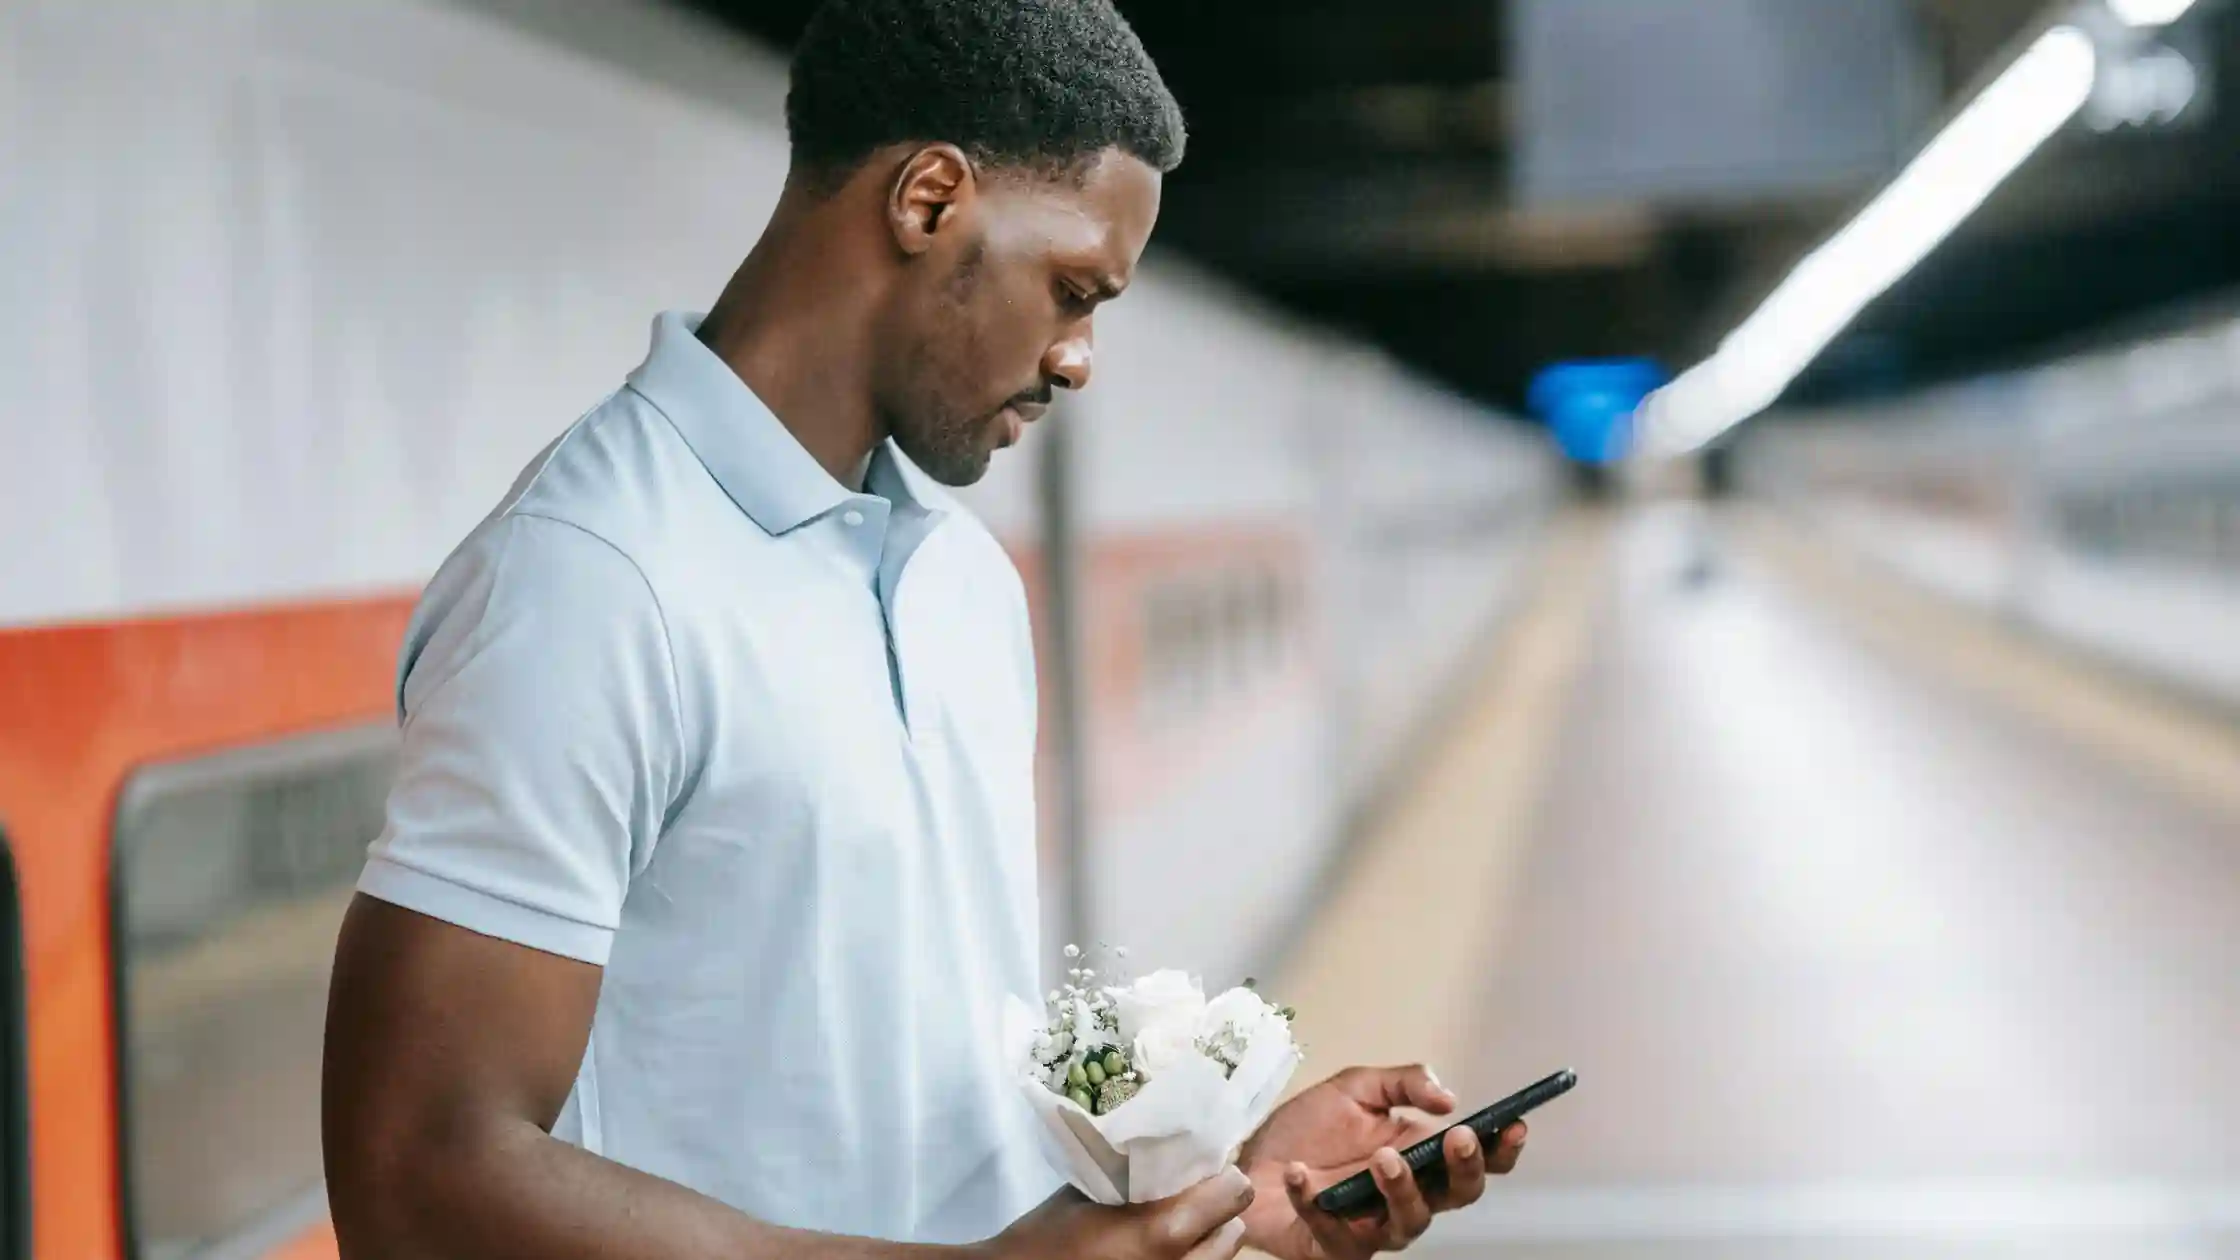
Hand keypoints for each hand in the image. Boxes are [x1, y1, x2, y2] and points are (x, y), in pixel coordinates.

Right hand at [985, 1167, 1255, 1259]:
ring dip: (1206, 1240)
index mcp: (1164, 1231)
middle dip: (1216, 1210)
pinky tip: (1156, 1251)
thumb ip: (1136, 1172)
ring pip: (1221, 1259)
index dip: (1220, 1175)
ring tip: (1171, 1228)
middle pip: (1235, 1230)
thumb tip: (1168, 1149)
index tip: (1197, 1168)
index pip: (1234, 1191)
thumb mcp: (1091, 1190)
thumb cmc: (1048, 1236)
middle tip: (1185, 1198)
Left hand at [1236, 1066, 1525, 1259]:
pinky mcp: (1334, 1247)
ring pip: (1409, 1223)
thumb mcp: (1355, 1087)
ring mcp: (1373, 1226)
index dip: (1500, 1148)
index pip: (1473, 1160)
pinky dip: (1314, 1201)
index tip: (1513, 1125)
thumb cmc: (1305, 1129)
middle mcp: (1405, 1196)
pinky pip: (1334, 1233)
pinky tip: (1301, 1173)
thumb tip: (1447, 1096)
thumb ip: (1403, 1082)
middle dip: (1464, 1169)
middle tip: (1455, 1139)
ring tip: (1383, 1157)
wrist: (1246, 1159)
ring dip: (1402, 1189)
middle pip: (1456, 1196)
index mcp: (1419, 1156)